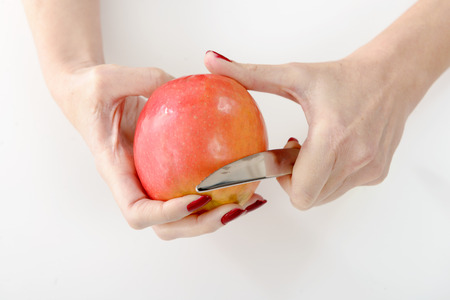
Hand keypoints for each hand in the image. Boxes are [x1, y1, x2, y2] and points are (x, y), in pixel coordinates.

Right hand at [52, 64, 264, 238]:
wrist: (86, 96)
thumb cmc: (91, 91)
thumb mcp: (109, 79)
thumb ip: (145, 80)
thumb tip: (187, 85)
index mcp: (115, 170)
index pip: (137, 210)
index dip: (167, 214)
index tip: (198, 200)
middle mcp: (134, 184)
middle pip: (166, 226)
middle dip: (201, 224)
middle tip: (235, 208)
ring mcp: (149, 181)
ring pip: (182, 216)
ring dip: (215, 216)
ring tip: (248, 202)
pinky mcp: (163, 173)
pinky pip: (190, 189)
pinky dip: (216, 194)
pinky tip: (244, 179)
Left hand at [204, 51, 421, 208]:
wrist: (391, 77)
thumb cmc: (343, 77)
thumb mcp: (294, 75)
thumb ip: (250, 74)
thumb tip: (210, 63)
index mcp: (332, 136)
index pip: (300, 192)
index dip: (281, 180)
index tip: (276, 156)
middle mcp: (355, 159)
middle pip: (308, 198)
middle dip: (293, 179)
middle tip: (292, 151)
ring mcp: (369, 169)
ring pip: (324, 196)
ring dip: (311, 178)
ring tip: (312, 148)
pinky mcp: (377, 174)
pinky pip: (341, 188)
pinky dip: (330, 176)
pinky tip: (331, 150)